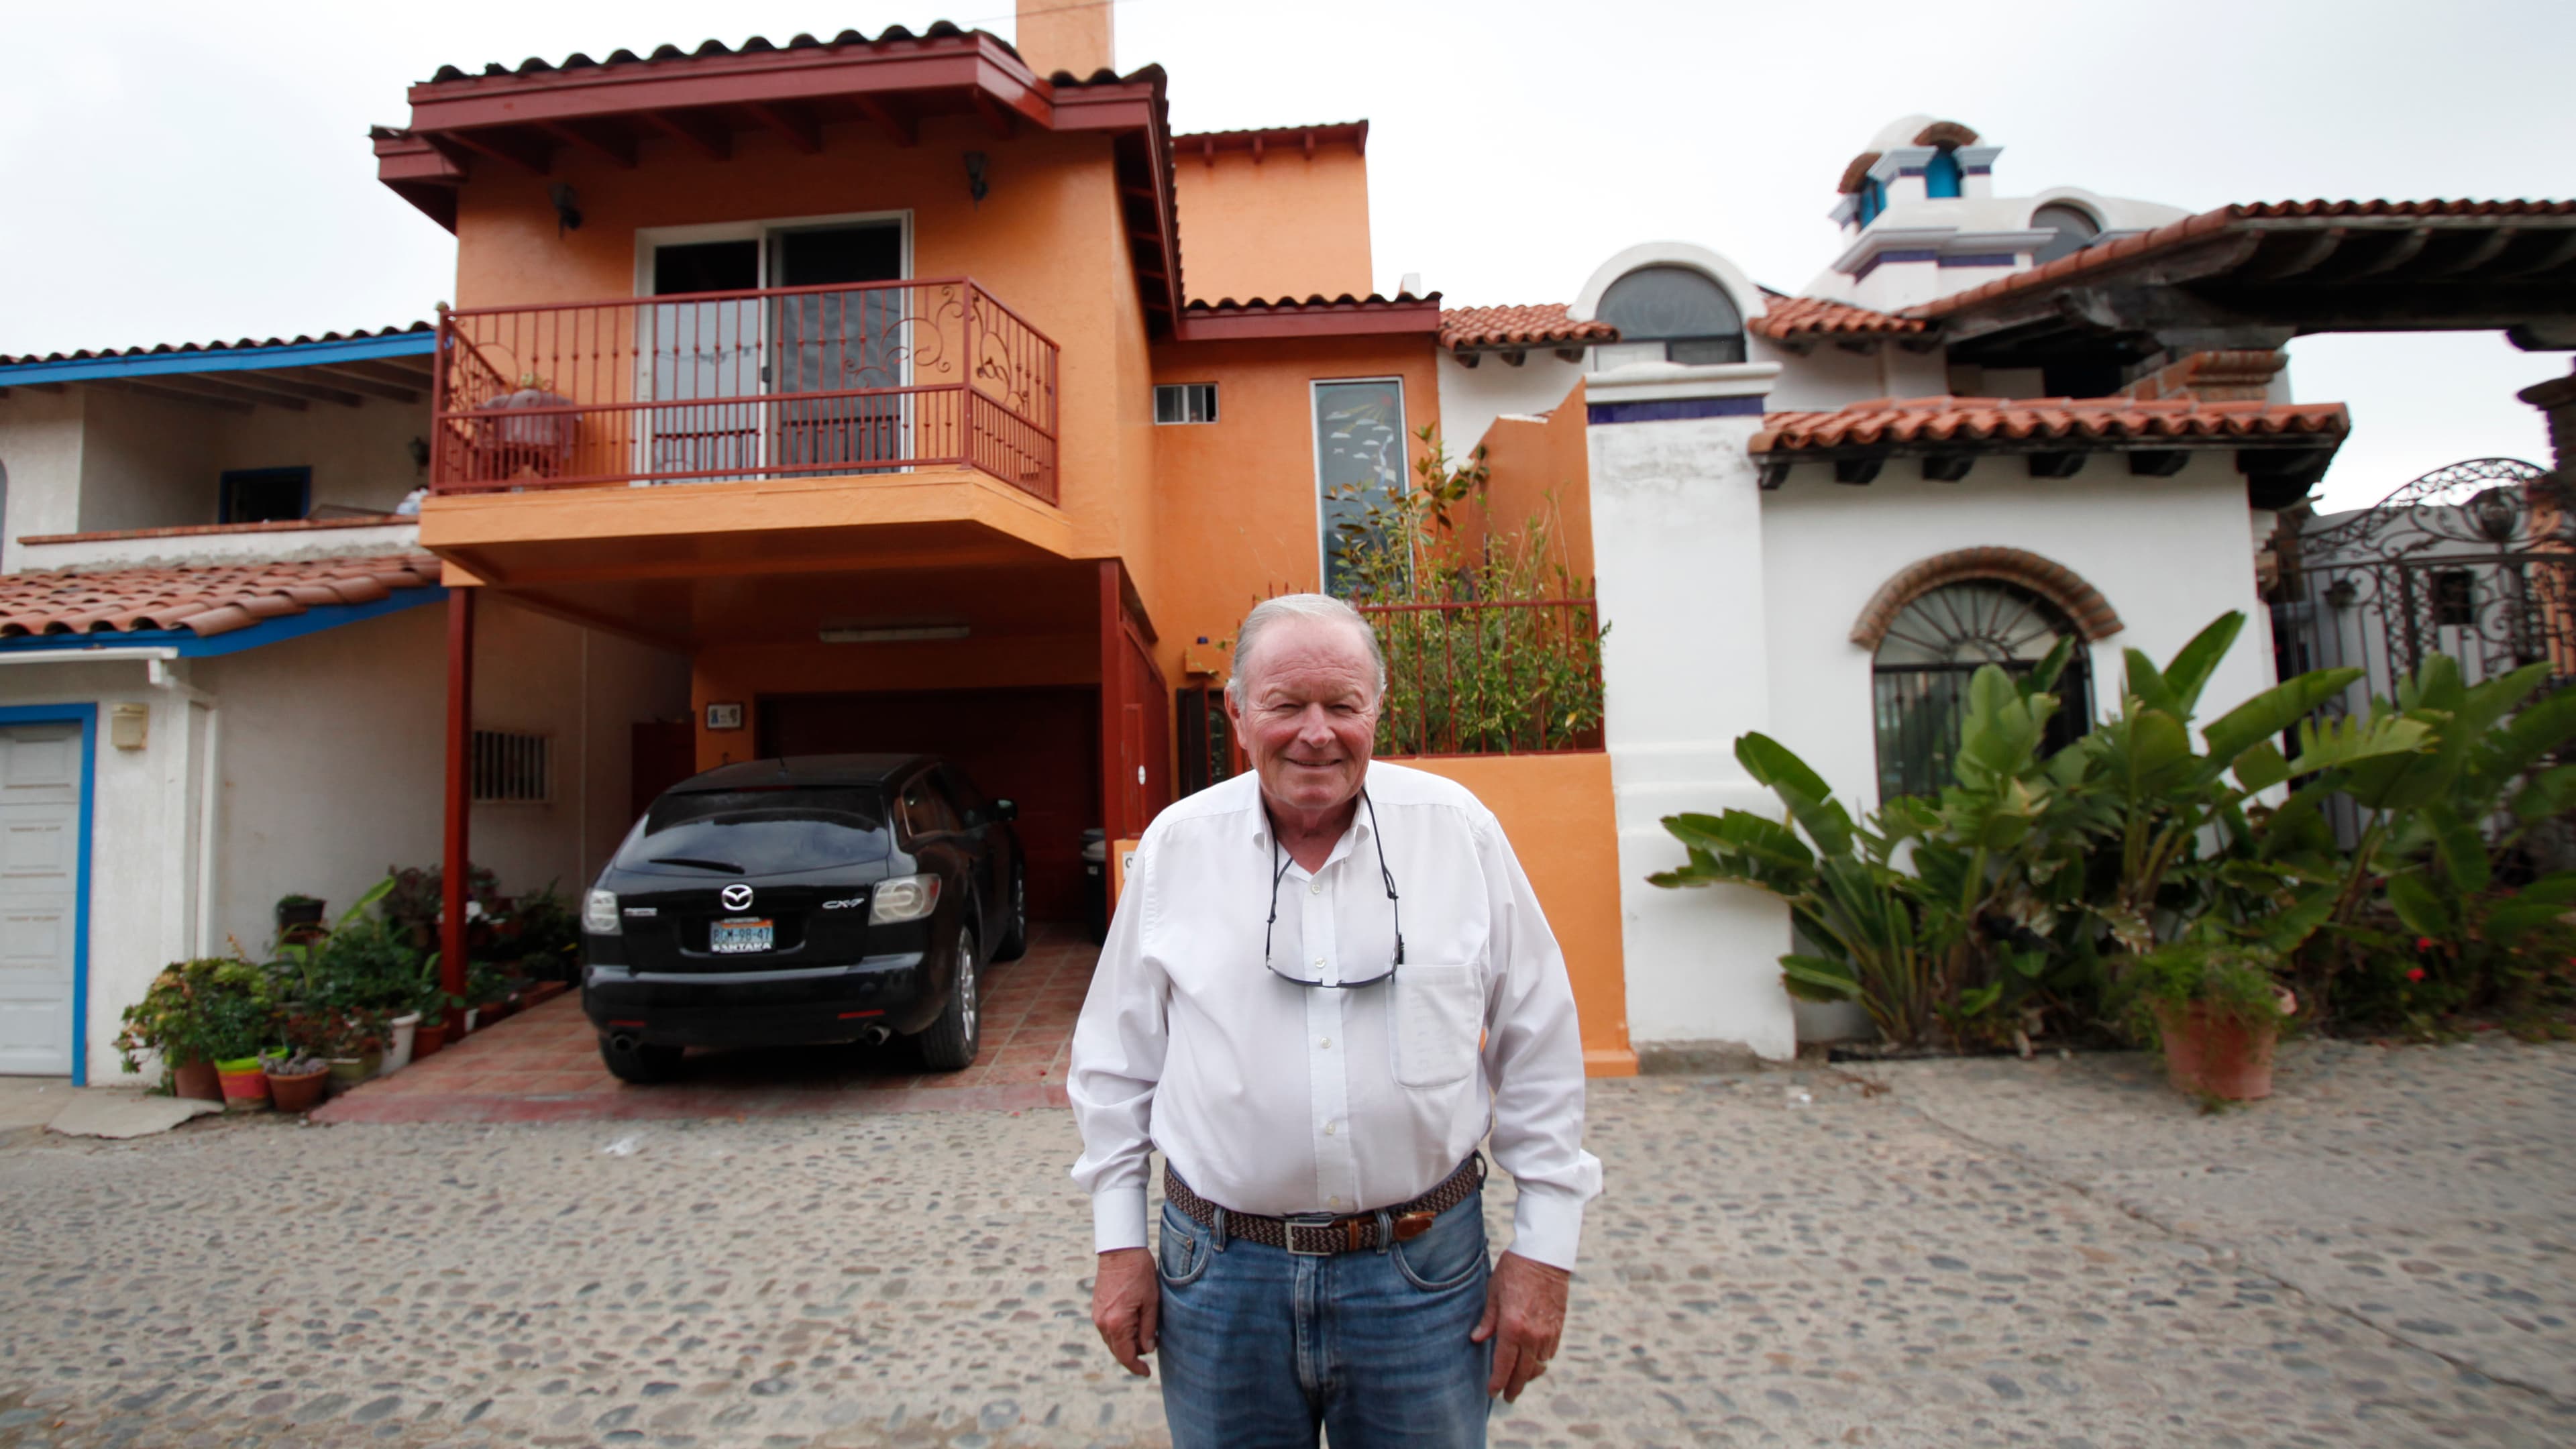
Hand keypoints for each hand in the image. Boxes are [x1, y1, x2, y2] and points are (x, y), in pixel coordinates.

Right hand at [1091, 1247, 1157, 1377]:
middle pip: (1117, 1350)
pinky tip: (1133, 1323)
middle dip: (1134, 1354)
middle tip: (1152, 1346)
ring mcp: (1097, 1315)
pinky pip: (1107, 1329)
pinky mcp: (1096, 1308)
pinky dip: (1119, 1333)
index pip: (1125, 1356)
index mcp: (1117, 1323)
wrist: (1120, 1251)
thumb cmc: (1139, 1273)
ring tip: (1145, 1333)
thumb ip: (1148, 1329)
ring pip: (1112, 1341)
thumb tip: (1147, 1350)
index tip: (1146, 1373)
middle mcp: (1103, 1323)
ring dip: (1127, 1343)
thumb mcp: (1151, 1302)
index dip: (1136, 1368)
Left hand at [1471, 1251, 1567, 1401]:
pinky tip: (1534, 1362)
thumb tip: (1476, 1339)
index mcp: (1512, 1327)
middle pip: (1523, 1372)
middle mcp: (1532, 1335)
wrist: (1545, 1255)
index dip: (1497, 1382)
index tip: (1492, 1393)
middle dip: (1514, 1387)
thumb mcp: (1493, 1292)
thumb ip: (1487, 1320)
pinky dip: (1541, 1361)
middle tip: (1507, 1397)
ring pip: (1539, 1365)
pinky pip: (1549, 1353)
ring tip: (1519, 1381)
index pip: (1504, 1365)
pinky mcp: (1558, 1327)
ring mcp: (1547, 1333)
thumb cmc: (1514, 1270)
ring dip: (1529, 1376)